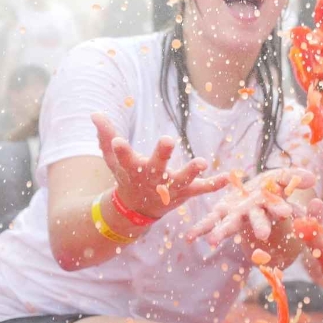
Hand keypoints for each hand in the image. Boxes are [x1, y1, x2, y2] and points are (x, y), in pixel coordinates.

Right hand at [92, 112, 225, 219]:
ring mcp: (170, 187)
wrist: (137, 209)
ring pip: (182, 180)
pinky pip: (202, 189)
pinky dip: (215, 184)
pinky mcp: (185, 193)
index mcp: (133, 169)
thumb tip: (95, 114)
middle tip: (168, 140)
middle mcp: (152, 178)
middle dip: (162, 154)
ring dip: (192, 171)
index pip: (124, 157)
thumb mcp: (113, 159)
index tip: (118, 141)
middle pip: (157, 166)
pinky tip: (228, 178)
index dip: (120, 149)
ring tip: (203, 162)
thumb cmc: (126, 176)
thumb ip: (105, 137)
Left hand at [186, 167, 315, 247]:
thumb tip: (312, 178)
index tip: (287, 213)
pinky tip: (189, 237)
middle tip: (263, 235)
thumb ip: (293, 177)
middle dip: (259, 226)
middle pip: (256, 220)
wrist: (253, 189)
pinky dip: (200, 229)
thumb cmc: (270, 187)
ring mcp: (235, 215)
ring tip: (213, 242)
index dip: (281, 209)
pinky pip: (209, 221)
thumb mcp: (281, 177)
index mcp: (267, 204)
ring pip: (229, 225)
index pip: (276, 207)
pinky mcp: (220, 212)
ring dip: (221, 233)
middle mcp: (251, 213)